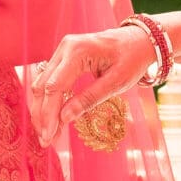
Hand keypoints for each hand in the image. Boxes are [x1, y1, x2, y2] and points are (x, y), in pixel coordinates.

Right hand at [30, 26, 155, 145]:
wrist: (138, 40)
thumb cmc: (131, 59)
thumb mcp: (116, 83)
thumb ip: (89, 99)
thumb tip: (64, 118)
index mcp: (77, 51)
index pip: (54, 87)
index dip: (49, 114)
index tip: (48, 136)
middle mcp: (64, 48)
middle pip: (43, 86)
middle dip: (42, 115)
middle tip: (45, 140)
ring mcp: (62, 51)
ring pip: (42, 84)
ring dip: (42, 109)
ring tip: (47, 133)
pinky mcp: (63, 58)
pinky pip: (50, 80)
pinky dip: (49, 100)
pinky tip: (52, 118)